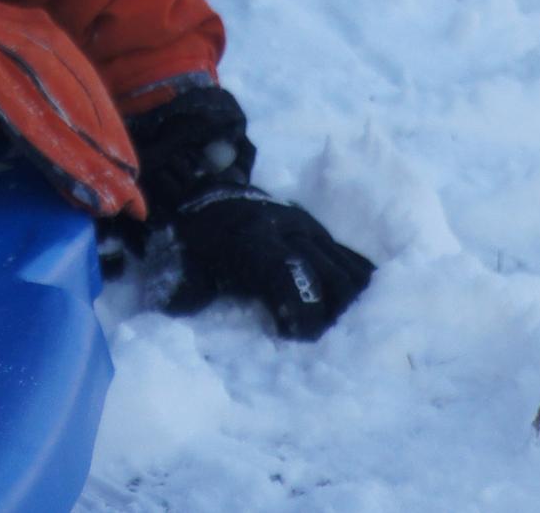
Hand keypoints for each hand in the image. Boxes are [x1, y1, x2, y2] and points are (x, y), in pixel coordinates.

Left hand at [152, 184, 373, 338]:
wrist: (212, 198)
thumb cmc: (199, 243)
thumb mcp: (186, 265)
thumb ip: (185, 293)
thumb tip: (178, 319)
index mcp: (254, 241)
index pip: (289, 275)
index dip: (301, 312)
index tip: (297, 340)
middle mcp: (289, 231)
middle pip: (330, 276)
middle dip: (333, 315)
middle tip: (325, 343)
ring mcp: (309, 228)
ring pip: (348, 268)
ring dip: (351, 304)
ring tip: (341, 332)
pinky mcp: (320, 231)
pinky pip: (352, 258)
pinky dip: (359, 286)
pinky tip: (361, 312)